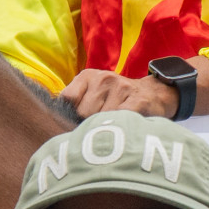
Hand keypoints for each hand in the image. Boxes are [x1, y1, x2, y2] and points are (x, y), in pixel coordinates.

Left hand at [60, 60, 208, 118]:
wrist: (155, 94)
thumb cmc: (118, 100)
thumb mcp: (93, 94)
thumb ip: (74, 104)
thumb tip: (52, 122)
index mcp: (87, 76)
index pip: (66, 100)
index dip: (68, 117)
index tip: (74, 127)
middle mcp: (103, 79)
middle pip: (83, 114)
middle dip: (87, 126)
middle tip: (99, 131)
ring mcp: (121, 88)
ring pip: (101, 119)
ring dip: (106, 130)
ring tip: (113, 130)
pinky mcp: (138, 101)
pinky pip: (122, 120)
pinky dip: (119, 130)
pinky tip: (122, 132)